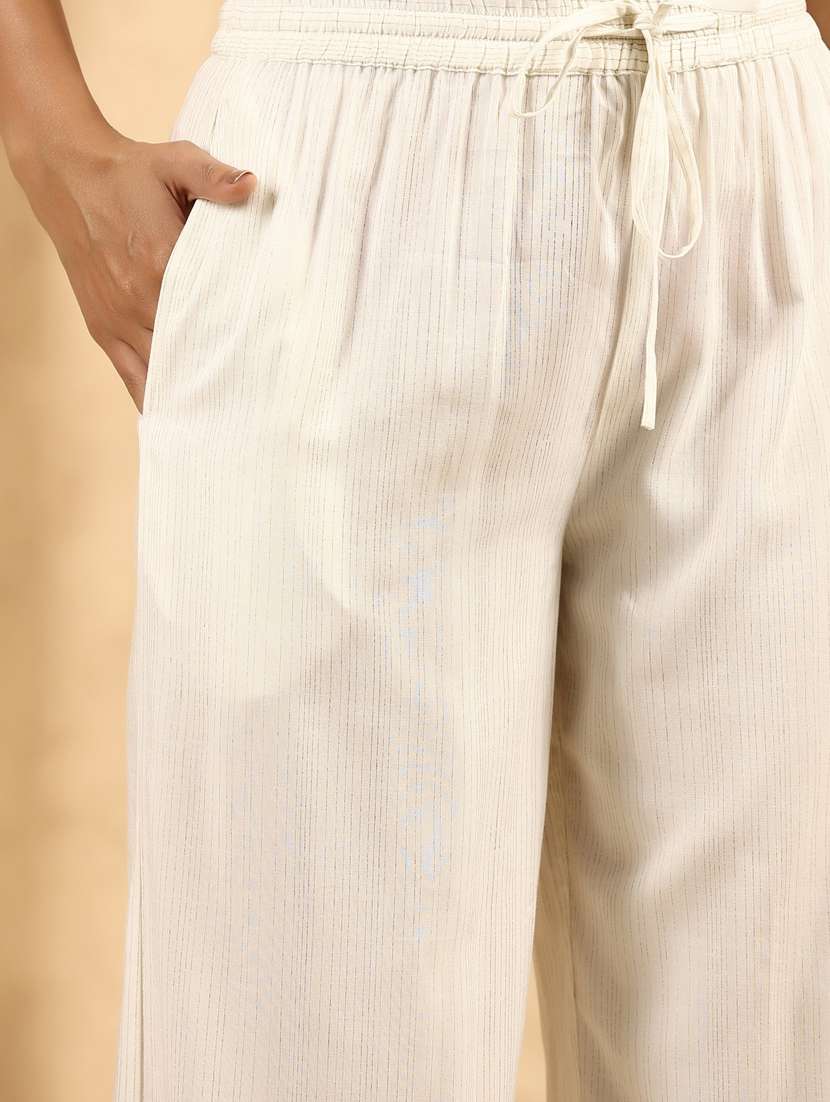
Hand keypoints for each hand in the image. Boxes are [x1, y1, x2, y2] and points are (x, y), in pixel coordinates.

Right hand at [11, 124, 255, 411]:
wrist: (68, 175)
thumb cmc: (129, 171)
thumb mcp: (176, 162)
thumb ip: (216, 178)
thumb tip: (254, 186)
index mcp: (161, 264)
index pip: (210, 322)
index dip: (238, 349)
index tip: (267, 372)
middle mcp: (138, 301)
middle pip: (188, 357)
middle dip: (220, 382)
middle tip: (256, 408)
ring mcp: (117, 319)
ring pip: (158, 376)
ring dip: (188, 397)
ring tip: (222, 423)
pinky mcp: (102, 328)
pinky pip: (130, 376)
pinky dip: (152, 398)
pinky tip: (176, 417)